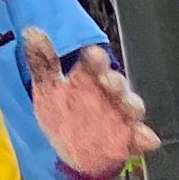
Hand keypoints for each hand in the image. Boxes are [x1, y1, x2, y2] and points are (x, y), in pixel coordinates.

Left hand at [22, 28, 159, 179]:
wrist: (69, 147)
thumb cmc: (64, 109)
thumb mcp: (49, 87)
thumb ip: (43, 63)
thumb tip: (31, 32)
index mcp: (92, 76)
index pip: (95, 63)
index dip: (95, 59)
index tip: (91, 54)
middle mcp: (109, 94)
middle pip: (117, 84)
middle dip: (115, 82)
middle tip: (108, 81)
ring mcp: (119, 117)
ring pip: (131, 108)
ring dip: (132, 106)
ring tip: (129, 107)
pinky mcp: (125, 141)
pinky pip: (138, 139)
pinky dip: (144, 138)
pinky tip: (147, 140)